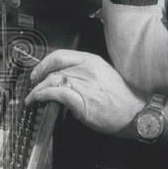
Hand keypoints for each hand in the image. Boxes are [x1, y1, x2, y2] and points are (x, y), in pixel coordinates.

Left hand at [24, 49, 146, 135]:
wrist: (135, 113)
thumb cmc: (121, 98)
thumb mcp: (102, 76)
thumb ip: (83, 73)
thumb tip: (64, 79)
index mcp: (91, 61)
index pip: (60, 55)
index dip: (44, 63)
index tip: (38, 71)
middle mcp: (86, 69)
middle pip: (53, 69)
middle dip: (38, 78)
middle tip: (33, 85)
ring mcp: (83, 84)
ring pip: (52, 80)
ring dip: (38, 89)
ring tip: (32, 96)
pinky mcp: (81, 99)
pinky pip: (55, 93)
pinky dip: (42, 95)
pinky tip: (37, 99)